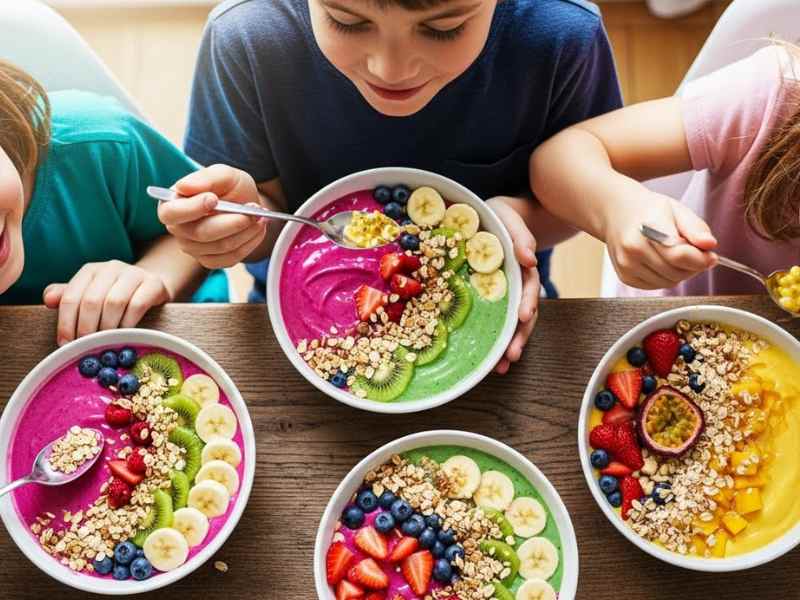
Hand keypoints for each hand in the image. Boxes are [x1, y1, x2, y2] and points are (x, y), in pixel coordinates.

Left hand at [43, 261, 170, 344]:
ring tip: (104, 341)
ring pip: (114, 302)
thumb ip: (68, 297)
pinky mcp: (153, 284)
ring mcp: (134, 274)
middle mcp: (111, 268)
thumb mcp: (91, 294)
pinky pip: (137, 305)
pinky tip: (124, 334)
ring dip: (106, 327)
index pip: (71, 296)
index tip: (65, 343)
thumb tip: (48, 300)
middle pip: (91, 300)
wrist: (153, 284)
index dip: (65, 322)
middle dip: (85, 328)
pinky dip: (127, 323)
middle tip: (85, 346)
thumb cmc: (116, 294)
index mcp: (91, 270)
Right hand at [158, 164, 267, 268]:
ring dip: (246, 231)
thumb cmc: (229, 188)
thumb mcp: (223, 174)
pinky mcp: (211, 260)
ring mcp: (193, 248)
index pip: (172, 213)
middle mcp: (178, 229)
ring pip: (221, 246)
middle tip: (254, 209)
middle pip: (201, 233)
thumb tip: (183, 187)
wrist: (246, 205)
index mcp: (172, 205)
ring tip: (260, 217)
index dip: (192, 208)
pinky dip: (249, 243)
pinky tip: (257, 229)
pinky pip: (231, 258)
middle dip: (232, 221)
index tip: (214, 199)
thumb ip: (206, 178)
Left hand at [487, 197, 539, 374]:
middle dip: (519, 335)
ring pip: (512, 323)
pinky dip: (497, 340)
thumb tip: (529, 259)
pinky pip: (498, 321)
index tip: (524, 316)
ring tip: (501, 367)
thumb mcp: (508, 218)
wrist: (492, 216)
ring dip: (510, 344)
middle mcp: (518, 283)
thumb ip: (520, 236)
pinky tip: (491, 361)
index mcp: (523, 266)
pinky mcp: (494, 299)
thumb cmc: (499, 215)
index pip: (529, 286)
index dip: (528, 302)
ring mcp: (507, 293)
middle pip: (524, 312)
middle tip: (511, 356)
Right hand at [603, 191, 716, 289]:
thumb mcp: (677, 210)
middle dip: (692, 266)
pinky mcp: (625, 276)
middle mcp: (634, 249)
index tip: (710, 255)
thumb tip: (709, 245)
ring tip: (675, 255)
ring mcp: (627, 265)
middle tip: (693, 252)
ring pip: (668, 283)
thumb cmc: (649, 211)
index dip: (701, 259)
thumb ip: (696, 228)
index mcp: (649, 229)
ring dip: (680, 273)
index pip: (680, 256)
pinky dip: (665, 277)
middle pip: (677, 272)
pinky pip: (656, 286)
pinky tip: (661, 261)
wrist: (618, 213)